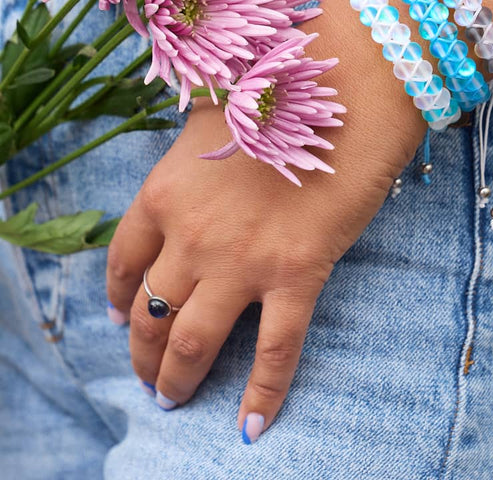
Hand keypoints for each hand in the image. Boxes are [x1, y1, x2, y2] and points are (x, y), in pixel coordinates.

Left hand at [105, 0, 426, 441]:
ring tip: (173, 399)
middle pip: (151, 311)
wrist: (348, 92)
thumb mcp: (214, 114)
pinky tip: (253, 425)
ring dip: (177, 378)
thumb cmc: (283, 91)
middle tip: (149, 373)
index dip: (120, 297)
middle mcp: (192, 235)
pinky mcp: (296, 276)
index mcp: (165, 191)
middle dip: (143, 351)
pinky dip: (264, 392)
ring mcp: (242, 261)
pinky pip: (275, 349)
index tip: (124, 315)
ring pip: (194, 340)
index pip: (124, 261)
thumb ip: (190, 150)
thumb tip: (193, 174)